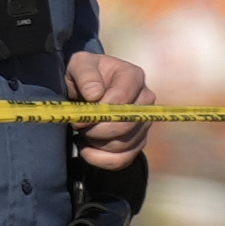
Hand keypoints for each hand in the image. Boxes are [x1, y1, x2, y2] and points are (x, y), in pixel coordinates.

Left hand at [65, 47, 152, 172]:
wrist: (87, 88)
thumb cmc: (85, 75)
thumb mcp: (80, 65)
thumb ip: (85, 74)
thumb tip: (95, 95)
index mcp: (134, 77)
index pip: (121, 101)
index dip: (98, 112)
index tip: (79, 116)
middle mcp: (145, 100)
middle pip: (125, 126)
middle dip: (96, 131)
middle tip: (79, 126)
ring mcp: (144, 123)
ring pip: (124, 145)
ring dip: (97, 144)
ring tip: (83, 134)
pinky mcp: (138, 141)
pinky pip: (124, 160)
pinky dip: (101, 160)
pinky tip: (87, 150)